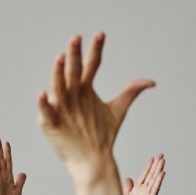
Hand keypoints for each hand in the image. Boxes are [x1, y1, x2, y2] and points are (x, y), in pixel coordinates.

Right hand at [37, 33, 153, 179]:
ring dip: (58, 73)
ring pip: (59, 87)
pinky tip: (43, 93)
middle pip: (74, 71)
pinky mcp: (51, 123)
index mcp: (85, 88)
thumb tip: (152, 82)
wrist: (93, 160)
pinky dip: (44, 103)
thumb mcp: (117, 110)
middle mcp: (72, 95)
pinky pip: (47, 112)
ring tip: (61, 57)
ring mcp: (61, 108)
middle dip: (75, 55)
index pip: (91, 64)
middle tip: (76, 38)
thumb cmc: (102, 135)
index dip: (96, 50)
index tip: (101, 34)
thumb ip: (131, 91)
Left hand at [123, 154, 164, 194]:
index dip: (148, 167)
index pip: (145, 175)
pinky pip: (155, 189)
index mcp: (139, 189)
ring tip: (163, 161)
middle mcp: (145, 191)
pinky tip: (162, 174)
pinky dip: (159, 181)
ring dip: (159, 170)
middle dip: (156, 165)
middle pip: (151, 175)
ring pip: (155, 180)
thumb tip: (128, 178)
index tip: (152, 158)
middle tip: (161, 155)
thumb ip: (127, 188)